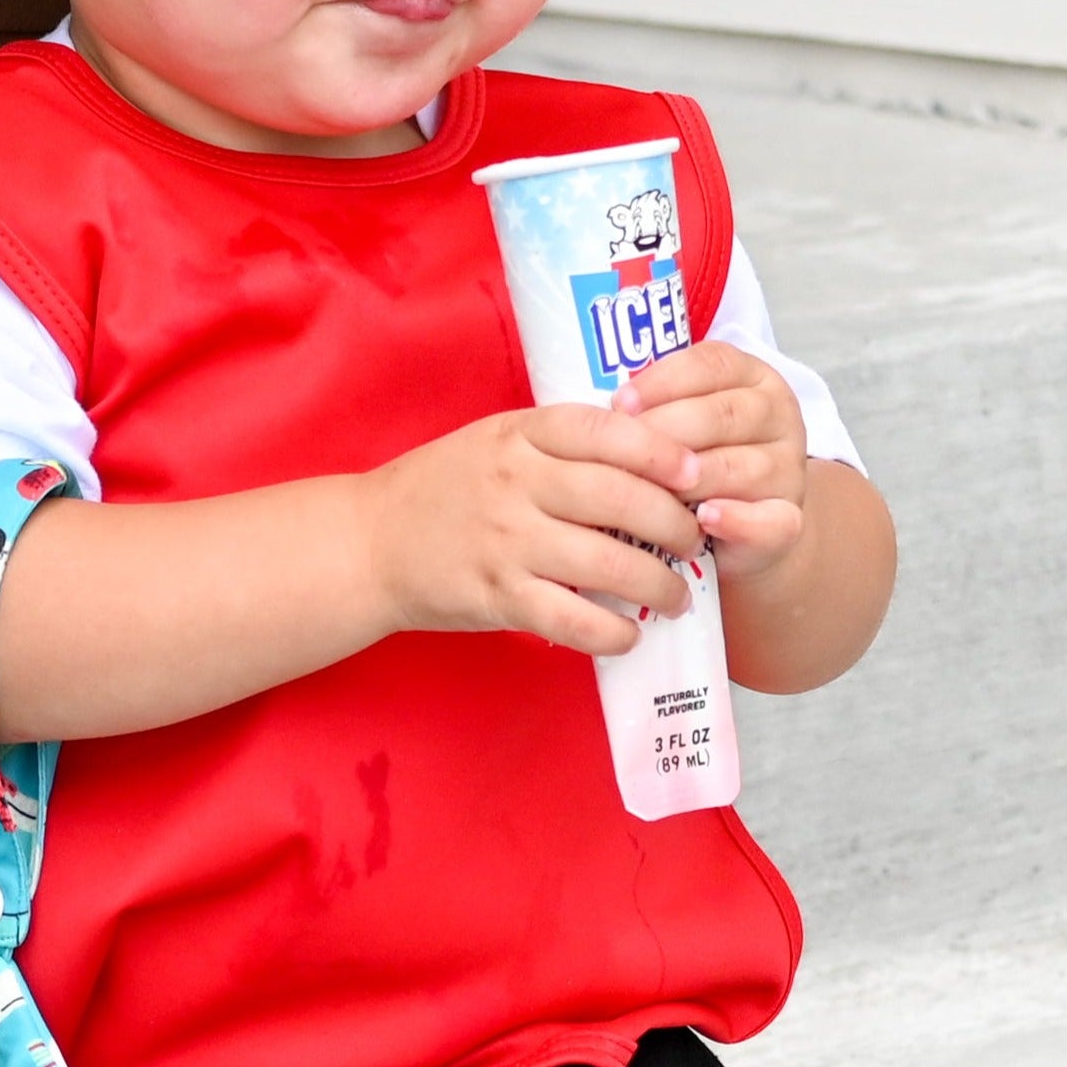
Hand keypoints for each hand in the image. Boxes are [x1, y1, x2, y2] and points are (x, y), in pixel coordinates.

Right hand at [359, 402, 704, 657]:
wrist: (369, 543)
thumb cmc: (442, 488)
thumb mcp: (495, 440)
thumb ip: (560, 444)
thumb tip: (648, 456)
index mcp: (521, 435)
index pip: (608, 432)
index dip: (664, 452)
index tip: (698, 472)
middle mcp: (516, 483)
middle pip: (620, 498)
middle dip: (675, 524)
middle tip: (695, 541)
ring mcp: (506, 541)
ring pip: (606, 561)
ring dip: (657, 583)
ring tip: (677, 595)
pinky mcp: (496, 596)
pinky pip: (570, 617)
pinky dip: (611, 631)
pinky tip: (630, 634)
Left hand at [613, 341, 810, 580]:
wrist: (740, 529)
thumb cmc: (693, 464)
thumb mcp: (677, 425)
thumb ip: (652, 408)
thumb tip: (594, 409)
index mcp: (751, 376)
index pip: (711, 365)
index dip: (663, 382)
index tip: (618, 403)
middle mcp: (778, 414)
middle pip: (722, 415)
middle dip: (666, 435)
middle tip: (620, 455)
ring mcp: (788, 468)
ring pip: (739, 466)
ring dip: (689, 480)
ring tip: (646, 492)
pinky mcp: (790, 520)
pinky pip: (768, 519)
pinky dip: (736, 520)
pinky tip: (703, 519)